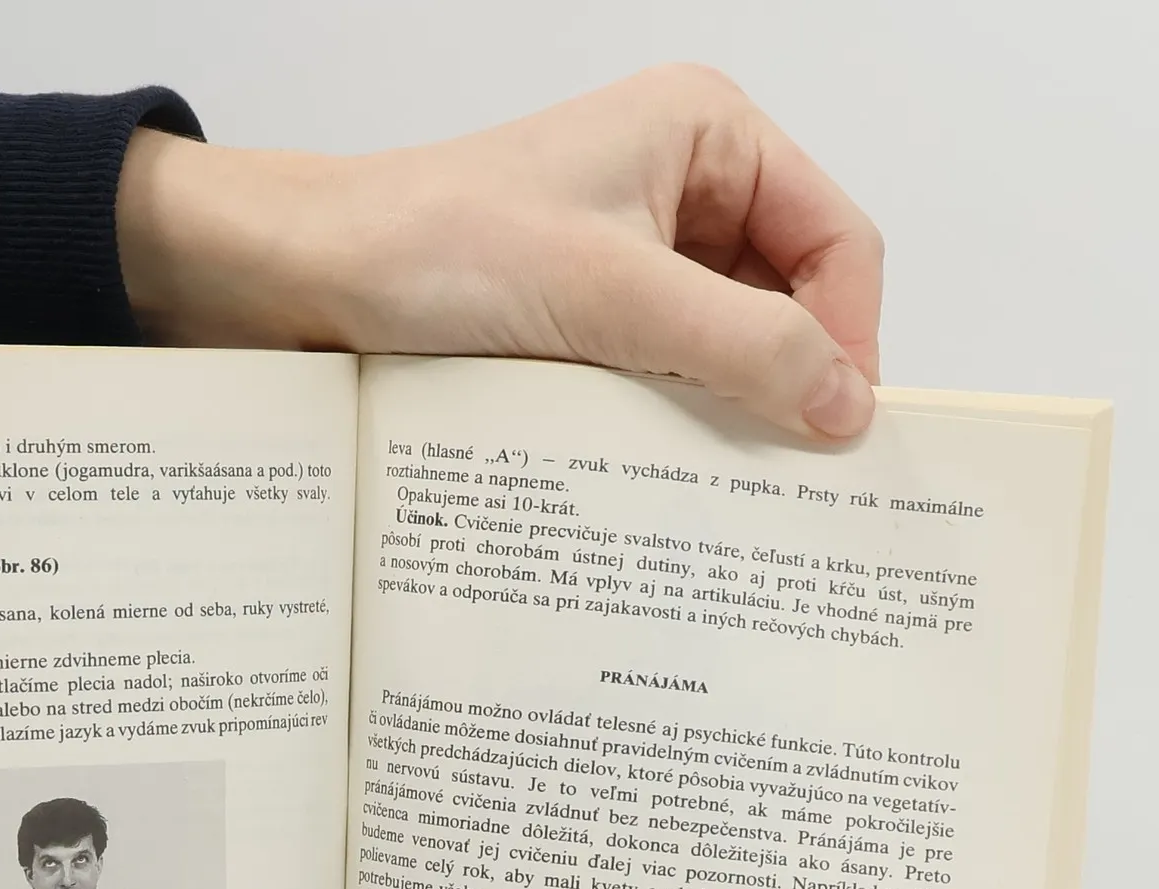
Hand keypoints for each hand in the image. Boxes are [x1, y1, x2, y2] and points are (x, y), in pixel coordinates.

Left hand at [119, 65, 881, 439]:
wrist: (310, 280)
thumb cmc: (439, 248)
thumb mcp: (608, 293)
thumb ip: (737, 345)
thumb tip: (846, 408)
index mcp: (709, 135)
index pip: (836, 240)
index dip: (848, 334)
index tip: (832, 430)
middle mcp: (685, 187)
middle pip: (792, 298)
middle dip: (790, 380)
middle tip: (786, 479)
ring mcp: (638, 256)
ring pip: (729, 347)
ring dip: (728, 410)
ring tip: (723, 484)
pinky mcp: (593, 317)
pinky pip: (669, 375)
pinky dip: (676, 422)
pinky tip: (666, 473)